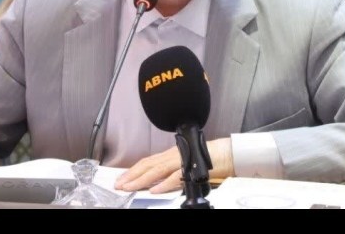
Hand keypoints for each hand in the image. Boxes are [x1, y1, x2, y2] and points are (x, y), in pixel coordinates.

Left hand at [114, 137, 234, 193]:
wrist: (224, 154)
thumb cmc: (206, 158)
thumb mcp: (183, 164)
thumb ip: (169, 171)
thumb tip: (155, 182)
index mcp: (169, 155)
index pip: (147, 162)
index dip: (133, 170)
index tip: (122, 179)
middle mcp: (172, 156)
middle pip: (148, 165)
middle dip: (132, 175)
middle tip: (119, 185)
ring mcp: (180, 161)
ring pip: (157, 170)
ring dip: (142, 180)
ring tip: (130, 187)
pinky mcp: (190, 168)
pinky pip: (175, 177)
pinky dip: (164, 184)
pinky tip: (154, 190)